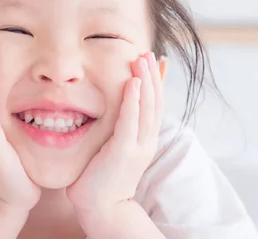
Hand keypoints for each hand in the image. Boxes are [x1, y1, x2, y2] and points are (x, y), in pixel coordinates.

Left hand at [66, 52, 162, 214]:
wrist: (101, 207)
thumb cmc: (101, 176)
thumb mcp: (114, 147)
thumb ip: (117, 129)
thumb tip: (113, 112)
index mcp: (144, 138)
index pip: (154, 104)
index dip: (156, 81)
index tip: (155, 60)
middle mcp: (146, 140)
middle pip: (154, 101)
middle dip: (152, 75)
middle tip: (148, 52)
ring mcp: (137, 146)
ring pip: (146, 107)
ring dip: (145, 81)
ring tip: (142, 59)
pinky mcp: (123, 151)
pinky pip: (130, 121)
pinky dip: (133, 100)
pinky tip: (132, 83)